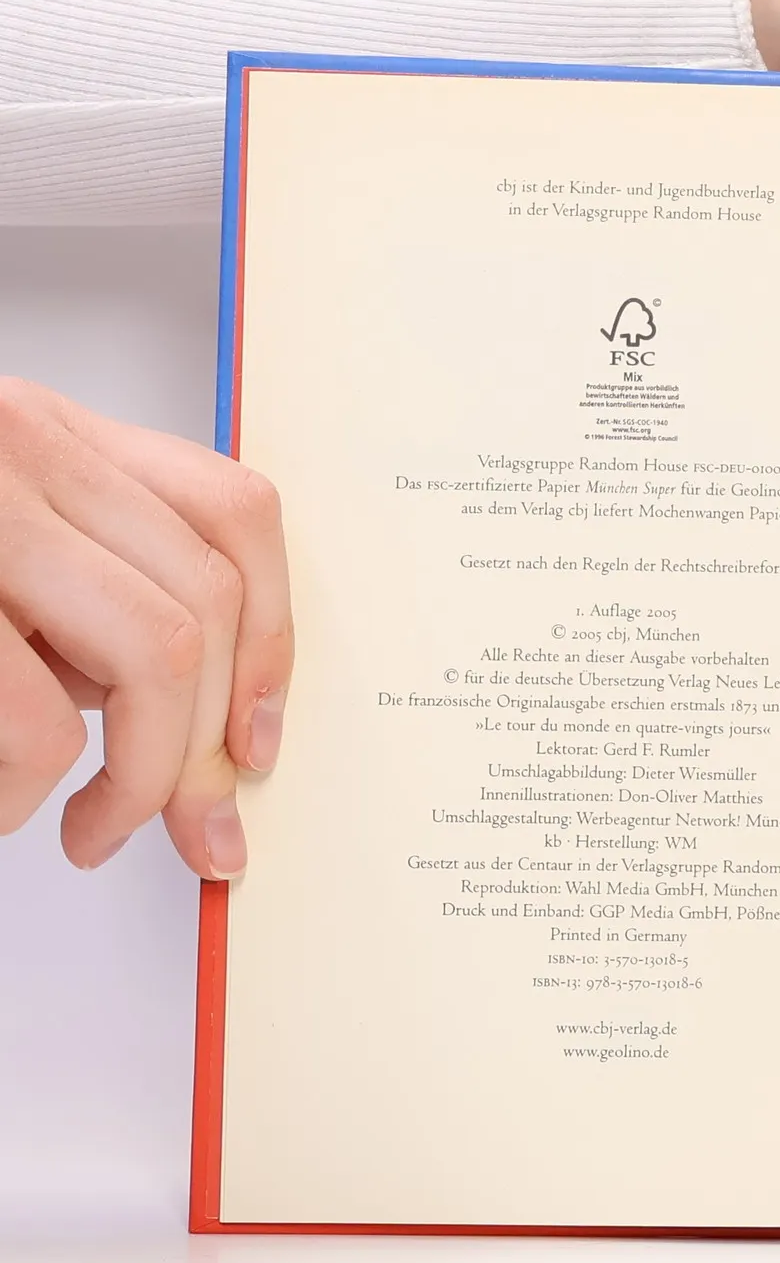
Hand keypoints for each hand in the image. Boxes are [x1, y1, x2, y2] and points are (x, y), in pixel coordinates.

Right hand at [0, 379, 292, 877]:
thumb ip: (73, 595)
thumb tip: (198, 727)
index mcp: (40, 434)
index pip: (232, 515)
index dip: (270, 642)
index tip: (257, 745)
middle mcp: (12, 447)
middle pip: (203, 604)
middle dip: (206, 745)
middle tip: (180, 826)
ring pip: (148, 657)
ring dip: (135, 776)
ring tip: (79, 828)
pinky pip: (31, 719)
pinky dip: (18, 789)